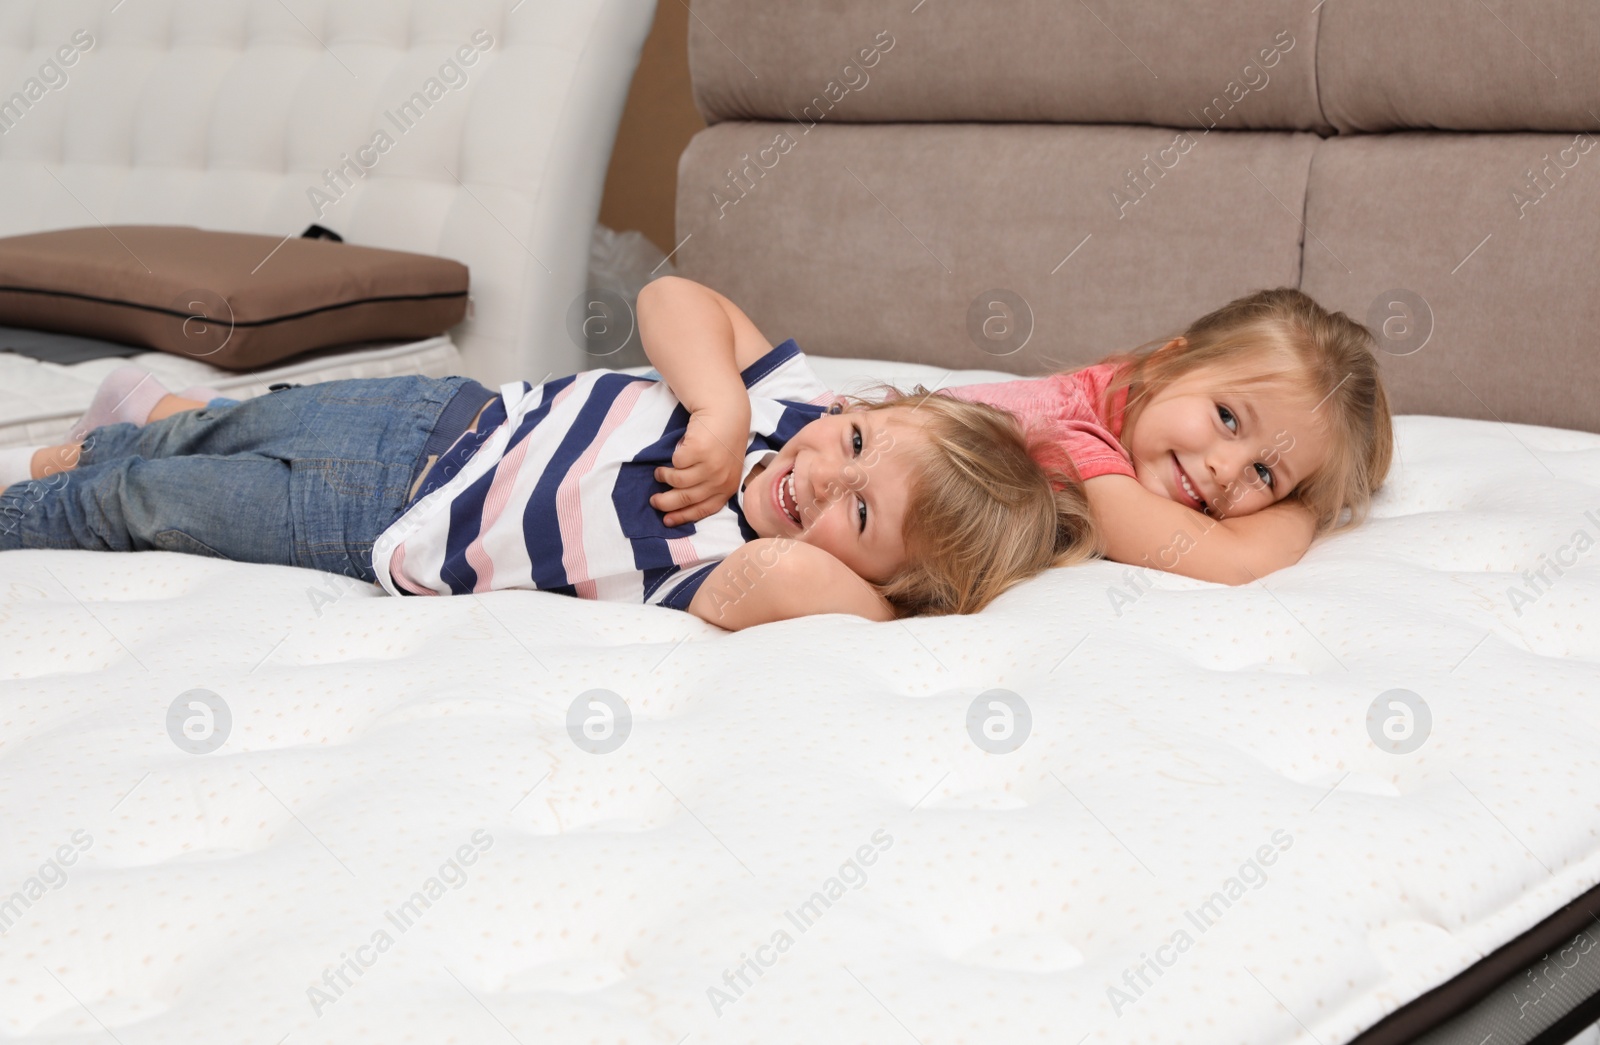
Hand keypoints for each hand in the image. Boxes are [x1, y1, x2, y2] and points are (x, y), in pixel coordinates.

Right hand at [651, 406, 748, 525]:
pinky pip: (676, 462)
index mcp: (727, 487)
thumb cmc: (722, 442)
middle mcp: (720, 479)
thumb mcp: (723, 469)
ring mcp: (711, 465)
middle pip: (686, 498)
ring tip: (659, 473)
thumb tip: (682, 506)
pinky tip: (673, 455)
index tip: (666, 520)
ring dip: (665, 478)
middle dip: (666, 503)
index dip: (683, 517)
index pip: (703, 510)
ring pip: (678, 481)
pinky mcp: (699, 450)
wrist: (727, 413)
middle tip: (654, 501)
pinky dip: (672, 460)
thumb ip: (709, 487)